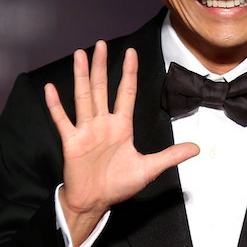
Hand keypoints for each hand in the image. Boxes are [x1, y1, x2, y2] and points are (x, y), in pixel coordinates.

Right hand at [45, 41, 198, 245]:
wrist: (95, 202)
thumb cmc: (118, 185)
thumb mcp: (148, 169)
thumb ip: (170, 156)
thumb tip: (197, 149)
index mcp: (121, 126)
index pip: (126, 93)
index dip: (129, 73)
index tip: (131, 52)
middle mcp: (103, 123)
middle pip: (102, 88)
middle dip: (102, 66)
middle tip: (100, 44)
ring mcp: (86, 130)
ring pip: (83, 97)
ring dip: (81, 76)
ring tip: (79, 55)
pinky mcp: (71, 142)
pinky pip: (62, 120)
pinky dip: (55, 105)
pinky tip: (50, 89)